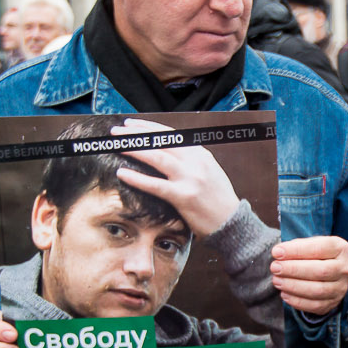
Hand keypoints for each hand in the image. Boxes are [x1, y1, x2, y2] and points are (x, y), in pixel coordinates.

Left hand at [111, 119, 239, 236]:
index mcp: (200, 153)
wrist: (232, 222)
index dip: (147, 127)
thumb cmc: (216, 199)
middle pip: (161, 141)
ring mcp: (190, 178)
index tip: (129, 125)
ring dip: (134, 149)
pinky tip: (122, 173)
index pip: (170, 133)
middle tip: (115, 132)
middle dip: (136, 134)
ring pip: (157, 158)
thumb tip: (164, 150)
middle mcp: (195, 161)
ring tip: (116, 146)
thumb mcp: (207, 171)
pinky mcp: (184, 197)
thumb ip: (189, 160)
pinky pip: (156, 185)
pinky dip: (137, 178)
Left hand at [271, 236, 347, 314]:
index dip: (296, 251)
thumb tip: (278, 253)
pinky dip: (297, 301)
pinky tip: (284, 294)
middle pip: (320, 271)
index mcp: (340, 249)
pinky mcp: (333, 303)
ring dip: (293, 286)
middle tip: (275, 267)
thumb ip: (296, 247)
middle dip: (294, 270)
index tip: (276, 252)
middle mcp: (345, 269)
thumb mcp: (310, 244)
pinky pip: (315, 306)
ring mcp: (341, 288)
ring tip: (277, 280)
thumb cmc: (316, 255)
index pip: (319, 248)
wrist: (330, 270)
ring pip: (318, 290)